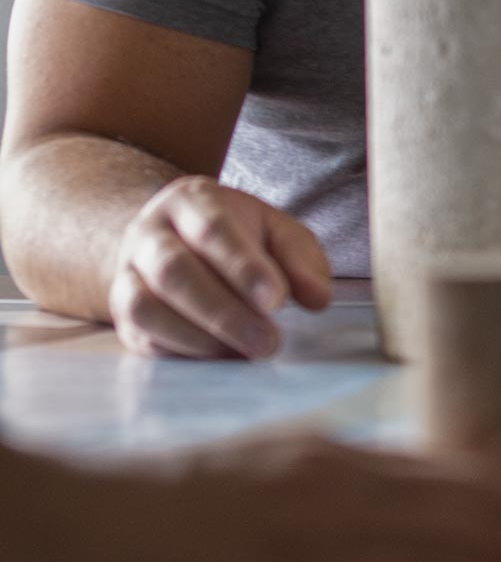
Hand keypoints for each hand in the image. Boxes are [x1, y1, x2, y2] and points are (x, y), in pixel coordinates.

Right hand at [109, 176, 332, 358]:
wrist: (173, 239)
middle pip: (173, 271)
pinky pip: (141, 337)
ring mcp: (127, 274)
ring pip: (144, 308)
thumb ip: (301, 259)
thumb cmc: (238, 236)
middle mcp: (149, 234)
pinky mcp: (121, 314)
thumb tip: (317, 298)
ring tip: (248, 355)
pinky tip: (222, 360)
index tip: (278, 301)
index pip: (212, 229)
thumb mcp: (276, 231)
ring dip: (200, 338)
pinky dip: (182, 354)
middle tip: (269, 343)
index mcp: (190, 201)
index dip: (244, 267)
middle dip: (224, 313)